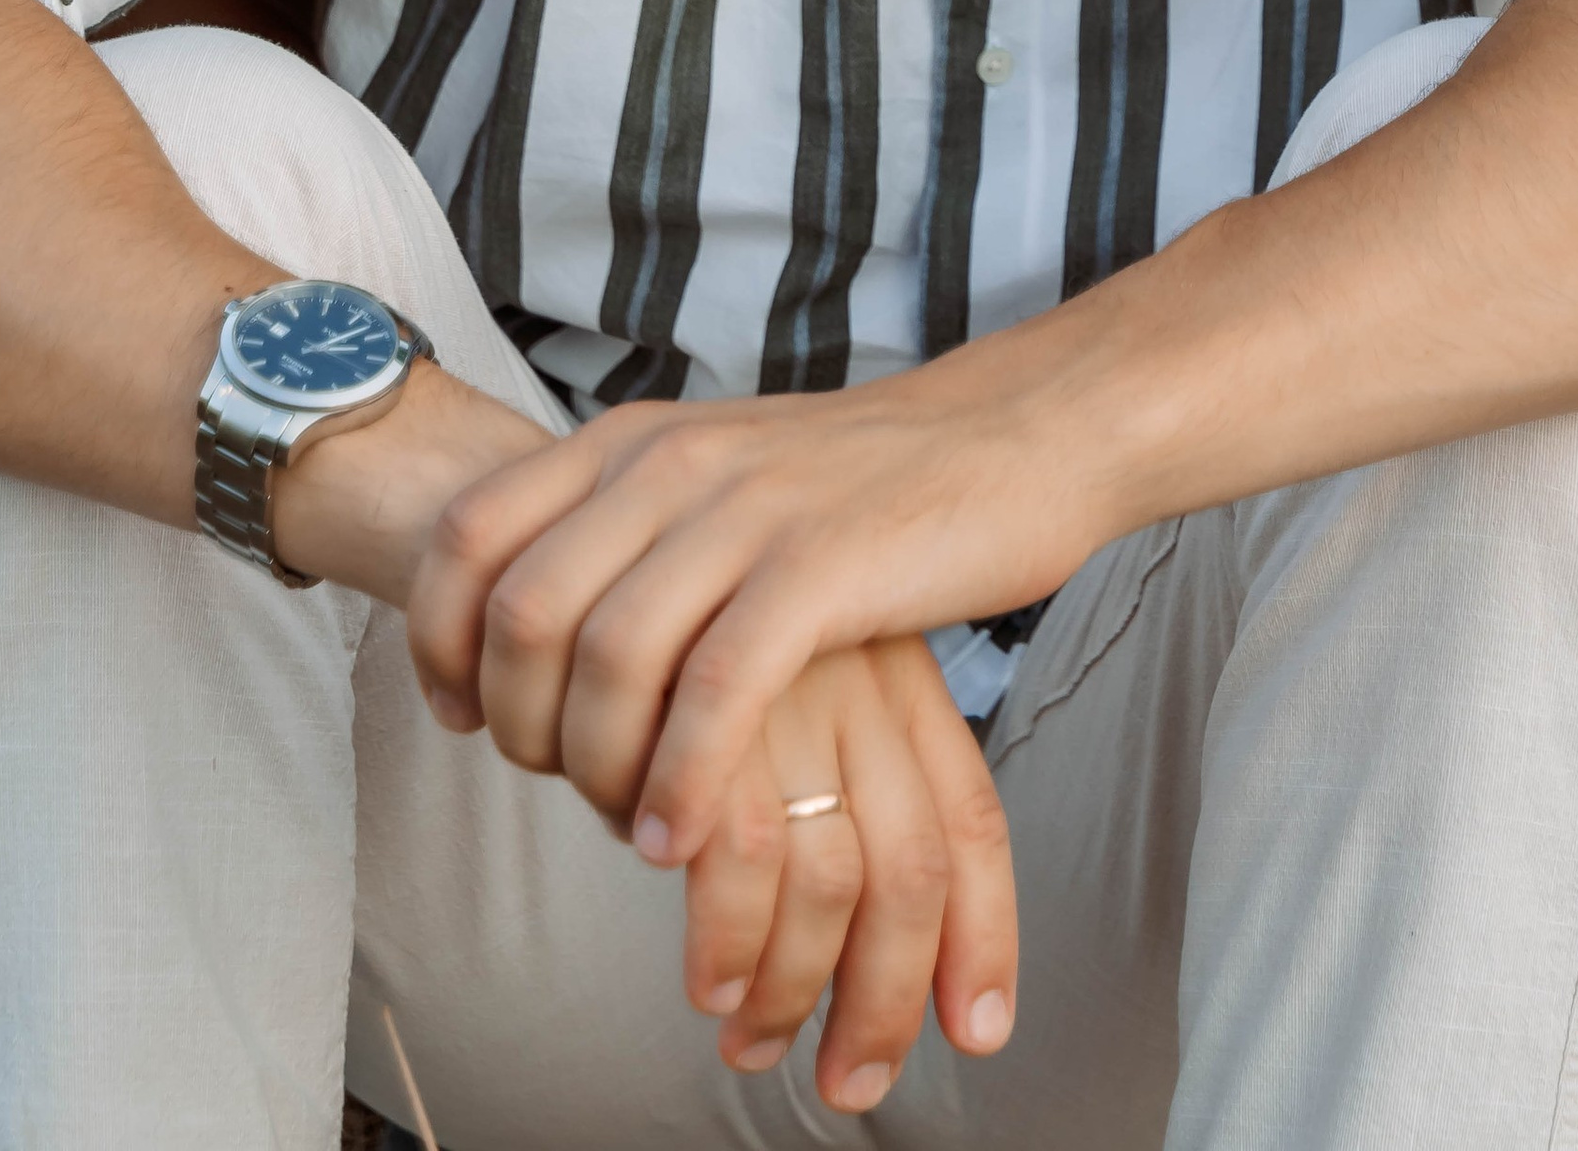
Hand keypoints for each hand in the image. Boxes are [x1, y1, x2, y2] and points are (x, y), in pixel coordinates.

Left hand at [410, 372, 1097, 874]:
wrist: (1011, 437)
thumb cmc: (860, 487)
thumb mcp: (717, 476)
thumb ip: (628, 528)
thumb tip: (530, 622)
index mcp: (630, 439)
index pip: (469, 532)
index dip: (437, 637)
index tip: (462, 718)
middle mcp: (669, 461)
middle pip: (521, 609)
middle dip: (515, 722)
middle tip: (553, 785)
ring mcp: (744, 510)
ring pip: (607, 658)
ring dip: (595, 769)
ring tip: (623, 825)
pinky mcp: (821, 566)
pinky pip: (714, 692)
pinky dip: (681, 781)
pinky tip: (677, 842)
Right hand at [670, 643, 1016, 1110]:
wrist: (592, 495)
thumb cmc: (689, 612)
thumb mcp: (789, 667)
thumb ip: (826, 768)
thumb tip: (841, 939)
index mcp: (898, 673)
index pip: (972, 819)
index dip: (986, 936)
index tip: (978, 1030)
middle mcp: (861, 682)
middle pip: (913, 873)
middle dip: (886, 1003)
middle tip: (849, 1082)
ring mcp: (790, 692)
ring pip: (832, 881)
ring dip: (793, 990)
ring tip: (751, 1042)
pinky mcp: (710, 701)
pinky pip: (741, 853)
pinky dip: (728, 939)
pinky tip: (706, 979)